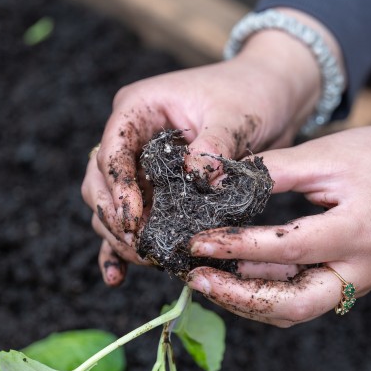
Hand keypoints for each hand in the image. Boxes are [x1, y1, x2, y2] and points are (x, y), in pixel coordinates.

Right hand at [81, 9, 335, 285]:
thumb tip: (196, 178)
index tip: (134, 221)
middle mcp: (132, 135)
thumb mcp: (236, 116)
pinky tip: (118, 275)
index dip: (118, 187)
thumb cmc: (251, 95)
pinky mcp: (157, 187)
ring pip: (110, 203)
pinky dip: (124, 245)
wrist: (270, 96)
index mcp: (140, 108)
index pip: (112, 150)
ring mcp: (141, 163)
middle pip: (100, 180)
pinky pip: (132, 217)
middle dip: (115, 217)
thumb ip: (214, 146)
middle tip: (141, 247)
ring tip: (145, 259)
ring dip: (120, 234)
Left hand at [186, 112, 370, 326]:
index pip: (288, 249)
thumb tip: (218, 182)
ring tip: (207, 279)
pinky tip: (237, 276)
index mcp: (360, 231)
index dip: (238, 247)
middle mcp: (362, 269)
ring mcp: (360, 281)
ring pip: (296, 309)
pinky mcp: (351, 282)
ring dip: (248, 300)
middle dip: (238, 297)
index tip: (198, 241)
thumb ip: (273, 170)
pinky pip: (305, 299)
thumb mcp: (328, 154)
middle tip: (196, 278)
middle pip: (293, 305)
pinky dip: (268, 293)